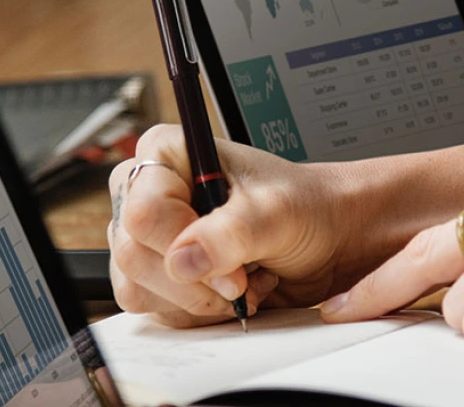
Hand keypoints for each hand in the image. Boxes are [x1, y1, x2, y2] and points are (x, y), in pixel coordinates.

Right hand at [107, 125, 463, 327]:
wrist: (330, 238)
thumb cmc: (308, 208)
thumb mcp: (277, 213)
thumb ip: (231, 233)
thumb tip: (183, 259)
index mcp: (167, 153)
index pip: (144, 211)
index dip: (184, 246)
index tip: (232, 265)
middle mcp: (149, 191)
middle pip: (133, 253)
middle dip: (195, 280)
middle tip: (243, 279)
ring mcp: (150, 236)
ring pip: (138, 286)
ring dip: (198, 298)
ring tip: (244, 278)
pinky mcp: (160, 273)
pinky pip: (156, 308)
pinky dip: (198, 310)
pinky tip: (233, 291)